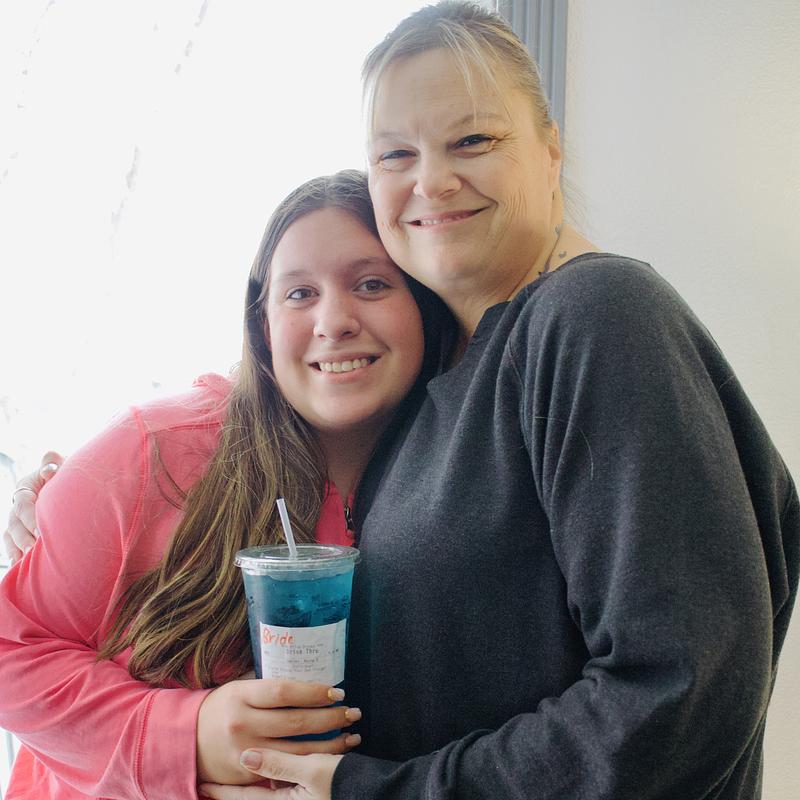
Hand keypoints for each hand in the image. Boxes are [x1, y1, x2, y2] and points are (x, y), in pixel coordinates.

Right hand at [3, 451, 62, 564]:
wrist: (66, 483)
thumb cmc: (65, 473)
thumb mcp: (61, 464)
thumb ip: (53, 462)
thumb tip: (49, 465)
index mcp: (26, 487)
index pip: (23, 503)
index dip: (30, 517)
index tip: (40, 530)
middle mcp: (18, 505)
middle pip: (14, 523)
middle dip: (23, 537)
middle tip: (34, 548)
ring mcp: (17, 519)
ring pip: (10, 535)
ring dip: (18, 548)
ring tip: (26, 561)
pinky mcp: (20, 532)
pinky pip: (11, 545)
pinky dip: (15, 555)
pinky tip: (21, 568)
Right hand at [197, 676, 360, 784]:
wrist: (185, 743)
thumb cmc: (220, 708)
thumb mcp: (238, 688)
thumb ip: (267, 686)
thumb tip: (307, 673)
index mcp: (241, 696)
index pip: (284, 692)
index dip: (313, 692)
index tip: (336, 691)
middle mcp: (243, 723)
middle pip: (296, 722)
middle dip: (330, 718)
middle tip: (352, 711)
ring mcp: (245, 751)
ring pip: (296, 750)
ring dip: (329, 743)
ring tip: (351, 735)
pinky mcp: (248, 773)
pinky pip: (286, 769)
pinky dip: (311, 762)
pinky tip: (329, 755)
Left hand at [200, 750, 340, 799]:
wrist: (378, 792)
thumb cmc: (346, 783)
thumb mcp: (313, 772)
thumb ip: (279, 764)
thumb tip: (247, 757)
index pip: (246, 796)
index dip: (224, 790)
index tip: (202, 784)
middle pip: (254, 797)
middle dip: (233, 789)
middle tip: (207, 781)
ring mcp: (299, 798)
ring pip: (267, 791)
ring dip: (252, 782)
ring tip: (232, 773)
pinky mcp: (310, 792)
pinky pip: (282, 786)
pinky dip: (273, 776)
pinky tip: (266, 764)